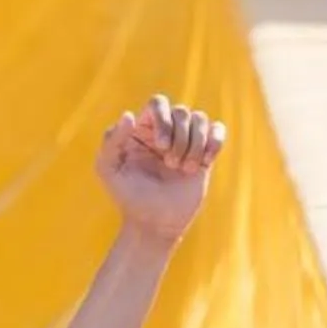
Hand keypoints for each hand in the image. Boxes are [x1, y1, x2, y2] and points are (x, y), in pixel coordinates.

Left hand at [96, 96, 225, 243]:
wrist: (154, 224)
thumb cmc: (129, 198)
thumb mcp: (109, 171)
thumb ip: (111, 141)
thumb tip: (129, 115)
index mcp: (142, 129)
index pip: (158, 103)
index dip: (163, 119)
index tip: (159, 146)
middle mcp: (165, 131)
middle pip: (181, 111)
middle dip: (179, 137)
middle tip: (170, 164)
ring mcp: (186, 141)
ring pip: (200, 118)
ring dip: (195, 143)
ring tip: (185, 169)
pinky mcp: (204, 154)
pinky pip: (217, 130)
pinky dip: (214, 142)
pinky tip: (204, 162)